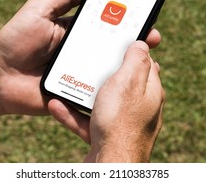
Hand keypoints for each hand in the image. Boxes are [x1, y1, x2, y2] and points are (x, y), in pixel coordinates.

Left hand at [0, 0, 161, 122]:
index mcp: (75, 31)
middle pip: (113, 47)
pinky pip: (98, 91)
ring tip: (147, 60)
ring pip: (110, 70)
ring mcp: (80, 73)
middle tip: (152, 37)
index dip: (124, 19)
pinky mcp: (76, 93)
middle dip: (134, 42)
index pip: (105, 24)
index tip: (143, 14)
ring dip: (128, 65)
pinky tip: (129, 85)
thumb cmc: (15, 41)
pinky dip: (114, 89)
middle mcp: (81, 51)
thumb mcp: (38, 11)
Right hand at [48, 41, 164, 161]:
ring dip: (83, 93)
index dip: (131, 50)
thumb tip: (143, 44)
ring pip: (101, 102)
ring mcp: (123, 122)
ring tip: (67, 81)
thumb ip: (136, 61)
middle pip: (121, 82)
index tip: (117, 41)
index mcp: (149, 90)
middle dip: (102, 72)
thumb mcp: (128, 82)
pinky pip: (88, 120)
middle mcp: (139, 106)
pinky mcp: (107, 136)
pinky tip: (56, 105)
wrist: (110, 165)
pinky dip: (73, 113)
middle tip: (87, 60)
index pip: (144, 63)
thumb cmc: (120, 123)